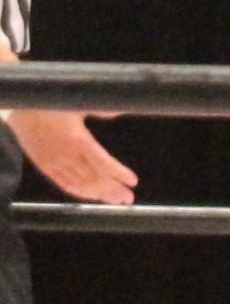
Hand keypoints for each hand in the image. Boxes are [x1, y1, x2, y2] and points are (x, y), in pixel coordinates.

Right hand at [10, 110, 136, 204]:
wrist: (22, 111)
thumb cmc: (53, 104)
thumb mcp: (78, 103)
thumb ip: (101, 109)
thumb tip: (118, 113)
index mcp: (78, 140)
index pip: (102, 163)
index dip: (118, 173)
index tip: (133, 181)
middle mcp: (67, 155)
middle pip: (94, 177)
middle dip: (113, 189)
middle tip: (129, 198)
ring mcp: (55, 163)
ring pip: (80, 184)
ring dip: (100, 194)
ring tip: (117, 200)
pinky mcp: (45, 167)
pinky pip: (64, 184)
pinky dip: (80, 192)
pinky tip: (93, 196)